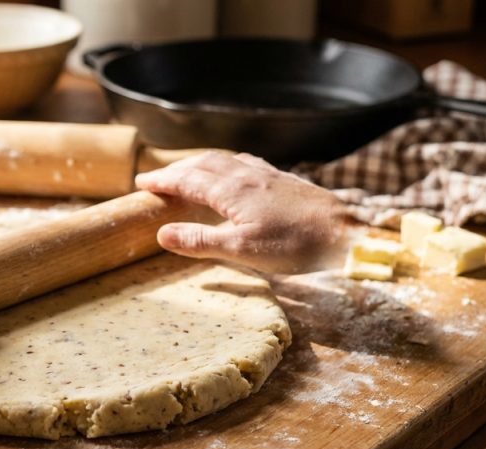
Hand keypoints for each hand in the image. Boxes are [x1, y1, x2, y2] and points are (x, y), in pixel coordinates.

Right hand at [136, 152, 348, 273]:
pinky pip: (244, 163)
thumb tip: (162, 233)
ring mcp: (266, 175)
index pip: (187, 181)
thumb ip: (200, 241)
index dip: (163, 181)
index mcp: (231, 191)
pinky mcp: (282, 180)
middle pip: (202, 164)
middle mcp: (246, 176)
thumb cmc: (294, 244)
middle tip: (155, 179)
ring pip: (223, 160)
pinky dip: (225, 164)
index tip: (142, 183)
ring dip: (199, 164)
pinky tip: (233, 171)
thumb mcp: (241, 250)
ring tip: (186, 172)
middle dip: (176, 170)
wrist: (344, 231)